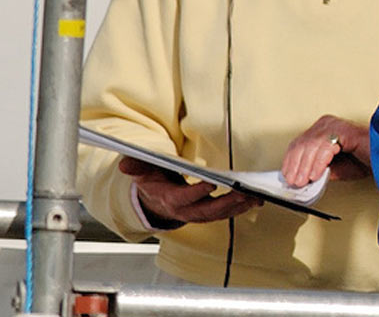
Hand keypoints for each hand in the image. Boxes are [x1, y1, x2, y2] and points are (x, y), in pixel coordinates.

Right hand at [118, 157, 262, 226]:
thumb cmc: (153, 180)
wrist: (156, 200)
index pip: (182, 199)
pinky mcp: (208, 213)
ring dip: (237, 207)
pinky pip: (225, 213)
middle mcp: (185, 211)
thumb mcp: (142, 171)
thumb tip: (125, 165)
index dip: (195, 193)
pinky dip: (240, 208)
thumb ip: (136, 166)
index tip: (210, 183)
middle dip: (226, 203)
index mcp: (169, 199)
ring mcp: (198, 214)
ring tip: (254, 196)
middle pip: (207, 211)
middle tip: (242, 192)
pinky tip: (254, 200)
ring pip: (219, 214)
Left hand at [279, 115, 370, 187]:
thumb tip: (300, 179)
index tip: (287, 177)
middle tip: (294, 183)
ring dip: (305, 167)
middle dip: (296, 166)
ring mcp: (335, 124)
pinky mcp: (344, 130)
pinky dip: (318, 163)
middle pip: (302, 144)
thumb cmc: (363, 160)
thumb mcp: (334, 168)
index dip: (290, 162)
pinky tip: (316, 174)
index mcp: (322, 129)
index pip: (299, 143)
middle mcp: (326, 123)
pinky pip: (326, 147)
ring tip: (303, 181)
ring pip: (311, 145)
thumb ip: (317, 170)